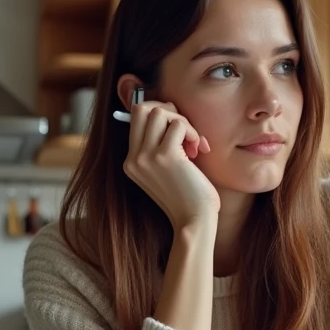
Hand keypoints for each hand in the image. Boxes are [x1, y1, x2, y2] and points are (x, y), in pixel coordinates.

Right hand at [124, 101, 219, 229]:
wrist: (194, 221)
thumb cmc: (188, 197)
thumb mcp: (165, 172)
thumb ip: (161, 147)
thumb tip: (168, 112)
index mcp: (131, 162)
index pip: (136, 118)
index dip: (159, 115)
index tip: (177, 132)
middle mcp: (134, 158)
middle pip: (141, 108)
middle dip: (168, 111)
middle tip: (184, 130)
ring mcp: (146, 157)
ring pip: (160, 112)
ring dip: (182, 122)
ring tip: (193, 144)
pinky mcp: (165, 156)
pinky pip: (178, 125)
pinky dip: (192, 132)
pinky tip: (199, 150)